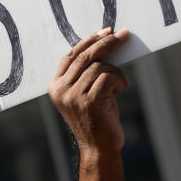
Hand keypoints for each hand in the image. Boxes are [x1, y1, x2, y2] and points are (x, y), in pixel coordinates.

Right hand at [49, 27, 130, 154]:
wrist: (99, 148)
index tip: (105, 31)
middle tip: (124, 35)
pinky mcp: (89, 101)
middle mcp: (61, 90)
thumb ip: (87, 72)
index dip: (89, 40)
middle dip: (107, 42)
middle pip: (86, 55)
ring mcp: (73, 96)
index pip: (71, 55)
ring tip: (122, 83)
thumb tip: (104, 44)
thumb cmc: (97, 118)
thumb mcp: (86, 92)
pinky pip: (108, 77)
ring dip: (116, 71)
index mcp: (56, 86)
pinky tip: (122, 89)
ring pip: (99, 66)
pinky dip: (119, 80)